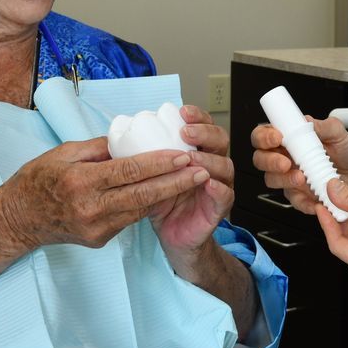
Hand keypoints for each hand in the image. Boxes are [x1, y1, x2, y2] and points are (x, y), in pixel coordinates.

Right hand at [0, 137, 207, 253]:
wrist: (18, 220)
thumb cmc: (37, 180)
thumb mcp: (63, 153)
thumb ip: (98, 148)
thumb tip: (129, 140)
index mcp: (81, 182)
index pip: (129, 172)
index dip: (160, 164)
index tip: (183, 155)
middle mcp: (90, 208)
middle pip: (143, 195)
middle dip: (176, 182)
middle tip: (201, 170)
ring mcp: (96, 228)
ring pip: (140, 209)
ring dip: (167, 195)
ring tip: (191, 180)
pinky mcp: (99, 240)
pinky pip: (129, 219)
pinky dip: (147, 204)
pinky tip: (165, 193)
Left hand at [148, 105, 234, 254]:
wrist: (171, 235)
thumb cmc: (162, 202)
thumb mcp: (151, 175)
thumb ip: (146, 157)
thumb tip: (122, 136)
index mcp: (197, 152)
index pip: (204, 126)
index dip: (197, 117)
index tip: (182, 112)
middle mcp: (212, 165)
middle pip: (220, 140)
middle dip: (205, 133)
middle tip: (186, 132)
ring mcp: (218, 185)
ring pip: (225, 166)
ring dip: (208, 160)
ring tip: (191, 159)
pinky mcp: (219, 208)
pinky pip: (225, 195)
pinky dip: (218, 188)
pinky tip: (206, 182)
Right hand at [250, 116, 347, 215]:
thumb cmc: (341, 149)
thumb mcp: (337, 132)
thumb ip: (323, 125)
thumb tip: (307, 121)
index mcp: (286, 138)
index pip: (262, 135)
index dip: (264, 136)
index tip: (277, 137)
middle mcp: (282, 157)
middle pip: (260, 159)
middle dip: (270, 161)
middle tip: (285, 162)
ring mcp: (288, 177)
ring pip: (271, 180)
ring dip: (284, 180)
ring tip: (301, 178)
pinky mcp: (298, 194)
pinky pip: (293, 200)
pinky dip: (303, 201)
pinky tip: (313, 197)